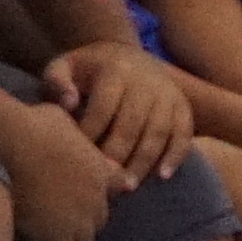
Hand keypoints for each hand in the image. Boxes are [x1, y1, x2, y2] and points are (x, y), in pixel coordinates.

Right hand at [2, 97, 124, 240]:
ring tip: (48, 238)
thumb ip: (74, 131)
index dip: (100, 192)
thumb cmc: (28, 124)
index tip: (83, 193)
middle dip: (82, 218)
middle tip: (58, 216)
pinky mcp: (57, 239)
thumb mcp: (60, 117)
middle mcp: (96, 199)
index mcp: (100, 170)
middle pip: (99, 219)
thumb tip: (77, 119)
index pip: (119, 188)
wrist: (6, 145)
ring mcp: (79, 221)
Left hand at [43, 37, 191, 182]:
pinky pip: (184, 133)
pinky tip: (162, 176)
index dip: (90, 135)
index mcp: (116, 70)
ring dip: (144, 161)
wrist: (125, 54)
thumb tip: (69, 104)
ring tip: (128, 186)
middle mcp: (146, 81)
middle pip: (132, 124)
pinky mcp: (182, 105)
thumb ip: (57, 82)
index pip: (103, 108)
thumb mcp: (64, 66)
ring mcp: (168, 93)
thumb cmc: (87, 69)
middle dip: (118, 156)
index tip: (78, 159)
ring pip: (159, 132)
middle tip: (104, 182)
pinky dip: (176, 155)